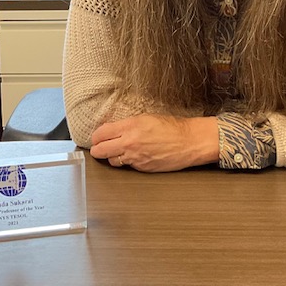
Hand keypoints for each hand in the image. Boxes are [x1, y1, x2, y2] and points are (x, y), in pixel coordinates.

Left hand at [89, 114, 218, 172]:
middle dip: (97, 149)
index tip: (97, 137)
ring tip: (117, 151)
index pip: (101, 133)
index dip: (96, 137)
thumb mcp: (147, 117)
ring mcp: (135, 157)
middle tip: (99, 148)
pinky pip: (127, 166)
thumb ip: (128, 124)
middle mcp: (130, 142)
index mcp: (131, 126)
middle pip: (100, 150)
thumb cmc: (172, 127)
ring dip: (112, 157)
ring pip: (111, 161)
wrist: (189, 141)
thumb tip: (113, 129)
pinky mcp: (142, 168)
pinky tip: (134, 156)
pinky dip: (127, 162)